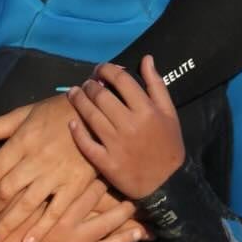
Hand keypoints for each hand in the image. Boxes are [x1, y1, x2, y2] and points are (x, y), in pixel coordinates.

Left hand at [0, 94, 97, 241]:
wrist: (97, 114)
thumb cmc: (56, 113)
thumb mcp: (23, 114)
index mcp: (21, 142)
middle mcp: (35, 160)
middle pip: (5, 191)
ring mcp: (56, 175)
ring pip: (26, 205)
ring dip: (7, 225)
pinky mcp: (75, 186)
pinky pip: (56, 211)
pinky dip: (42, 228)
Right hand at [0, 182, 144, 241]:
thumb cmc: (5, 233)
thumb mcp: (22, 208)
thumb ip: (42, 192)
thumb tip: (65, 176)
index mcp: (59, 219)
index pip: (88, 199)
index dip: (102, 188)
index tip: (114, 179)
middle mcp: (71, 239)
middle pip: (105, 225)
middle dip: (123, 215)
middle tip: (136, 206)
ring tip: (138, 235)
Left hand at [66, 56, 185, 200]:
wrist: (166, 183)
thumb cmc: (167, 144)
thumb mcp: (169, 113)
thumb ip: (156, 85)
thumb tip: (146, 58)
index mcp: (147, 110)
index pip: (121, 80)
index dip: (107, 69)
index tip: (100, 68)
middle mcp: (130, 124)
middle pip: (102, 96)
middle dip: (90, 84)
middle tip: (86, 83)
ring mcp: (116, 144)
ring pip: (90, 115)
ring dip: (78, 100)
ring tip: (74, 93)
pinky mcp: (106, 162)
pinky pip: (86, 143)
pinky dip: (77, 130)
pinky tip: (72, 121)